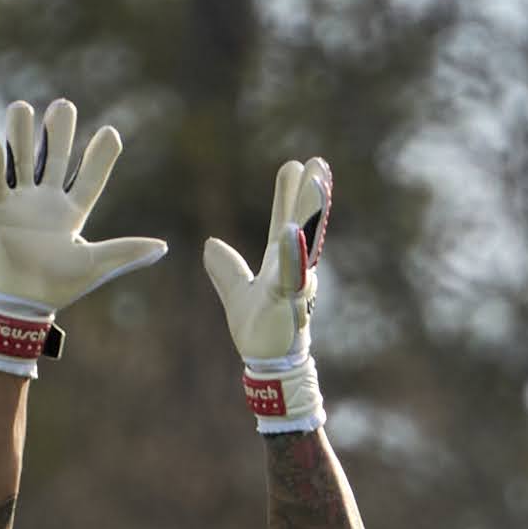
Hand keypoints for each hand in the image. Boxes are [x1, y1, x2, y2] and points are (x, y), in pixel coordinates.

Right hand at [0, 99, 167, 316]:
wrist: (23, 305)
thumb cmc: (59, 285)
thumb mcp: (95, 264)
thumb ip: (125, 252)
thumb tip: (164, 246)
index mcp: (72, 212)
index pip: (89, 178)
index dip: (100, 157)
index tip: (111, 133)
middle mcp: (47, 202)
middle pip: (54, 159)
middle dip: (58, 133)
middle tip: (64, 105)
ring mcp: (21, 204)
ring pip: (21, 161)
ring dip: (21, 135)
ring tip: (21, 106)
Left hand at [200, 155, 331, 366]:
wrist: (268, 366)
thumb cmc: (260, 332)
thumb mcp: (236, 293)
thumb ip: (225, 269)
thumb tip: (209, 244)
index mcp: (281, 263)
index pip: (286, 221)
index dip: (289, 195)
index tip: (295, 165)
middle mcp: (293, 269)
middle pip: (303, 224)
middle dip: (310, 194)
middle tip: (318, 162)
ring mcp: (294, 283)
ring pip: (305, 243)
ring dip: (310, 212)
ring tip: (317, 181)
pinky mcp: (289, 302)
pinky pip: (292, 276)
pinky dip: (293, 255)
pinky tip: (294, 232)